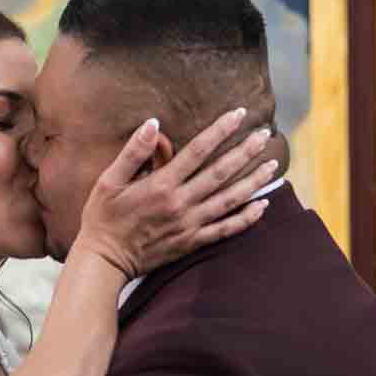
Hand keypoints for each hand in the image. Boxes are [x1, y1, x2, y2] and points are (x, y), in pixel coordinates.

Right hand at [72, 108, 280, 279]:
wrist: (104, 261)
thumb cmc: (103, 217)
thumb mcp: (108, 180)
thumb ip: (133, 151)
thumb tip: (153, 123)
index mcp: (161, 185)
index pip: (198, 150)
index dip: (220, 130)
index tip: (239, 114)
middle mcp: (180, 204)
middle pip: (220, 173)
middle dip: (245, 152)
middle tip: (265, 135)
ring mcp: (189, 225)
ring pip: (229, 200)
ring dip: (253, 181)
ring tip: (272, 165)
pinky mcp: (192, 242)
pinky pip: (225, 230)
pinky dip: (246, 218)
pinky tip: (262, 206)